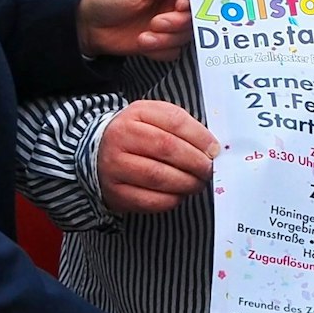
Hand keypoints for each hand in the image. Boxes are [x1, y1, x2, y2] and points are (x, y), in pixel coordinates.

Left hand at [78, 0, 210, 58]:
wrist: (88, 25)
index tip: (179, 4)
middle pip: (196, 13)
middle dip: (178, 21)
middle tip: (158, 22)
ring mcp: (169, 19)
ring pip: (187, 33)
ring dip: (167, 37)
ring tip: (145, 34)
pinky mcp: (162, 39)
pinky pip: (175, 49)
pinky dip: (160, 48)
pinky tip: (143, 41)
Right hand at [100, 100, 219, 214]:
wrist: (99, 154)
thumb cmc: (137, 136)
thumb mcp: (154, 118)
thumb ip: (182, 127)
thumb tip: (211, 148)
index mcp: (136, 113)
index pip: (174, 121)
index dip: (200, 137)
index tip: (214, 149)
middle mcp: (121, 137)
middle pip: (167, 148)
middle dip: (196, 162)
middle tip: (208, 170)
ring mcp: (115, 166)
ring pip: (159, 176)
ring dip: (186, 182)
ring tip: (197, 183)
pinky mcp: (116, 192)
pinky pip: (150, 200)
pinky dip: (171, 199)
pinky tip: (179, 194)